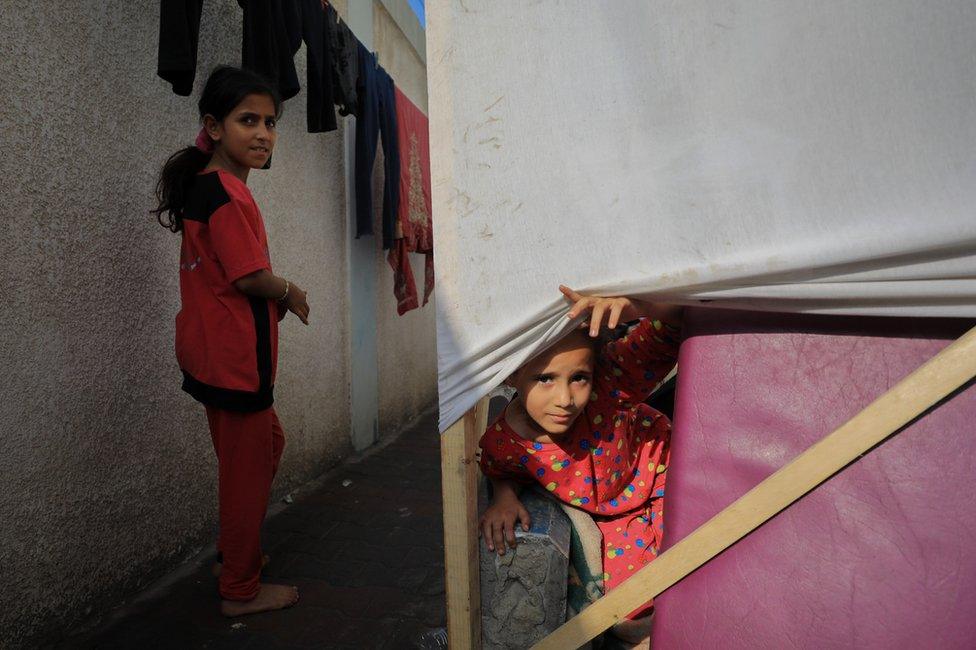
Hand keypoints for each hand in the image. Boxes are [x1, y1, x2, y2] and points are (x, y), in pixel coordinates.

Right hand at [283, 282, 309, 324]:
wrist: (283, 288)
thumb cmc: (282, 286)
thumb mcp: (284, 287)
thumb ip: (283, 288)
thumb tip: (277, 287)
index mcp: (301, 294)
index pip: (304, 298)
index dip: (304, 302)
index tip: (305, 304)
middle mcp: (302, 299)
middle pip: (306, 307)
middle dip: (306, 311)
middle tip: (306, 315)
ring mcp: (300, 304)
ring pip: (305, 312)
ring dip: (305, 316)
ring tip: (305, 320)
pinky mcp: (296, 308)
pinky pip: (301, 316)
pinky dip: (304, 320)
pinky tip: (306, 323)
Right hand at [479, 492, 530, 555]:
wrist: (503, 496)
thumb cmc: (514, 506)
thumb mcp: (522, 511)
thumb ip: (526, 520)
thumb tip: (526, 530)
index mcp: (508, 516)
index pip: (509, 529)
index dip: (511, 539)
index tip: (513, 547)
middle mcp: (497, 517)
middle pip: (497, 531)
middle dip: (499, 542)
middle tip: (501, 553)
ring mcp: (489, 516)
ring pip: (487, 529)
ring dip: (488, 539)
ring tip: (491, 549)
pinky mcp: (484, 516)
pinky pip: (480, 525)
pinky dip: (479, 532)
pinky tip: (480, 539)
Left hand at [560, 285, 682, 335]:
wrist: (640, 307)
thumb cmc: (618, 312)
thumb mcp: (603, 318)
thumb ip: (591, 320)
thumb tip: (578, 325)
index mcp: (595, 302)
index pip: (581, 298)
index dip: (570, 293)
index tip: (561, 287)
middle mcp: (602, 299)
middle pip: (587, 300)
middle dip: (577, 307)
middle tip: (570, 316)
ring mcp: (612, 299)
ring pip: (600, 308)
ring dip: (596, 322)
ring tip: (593, 335)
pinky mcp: (623, 301)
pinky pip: (617, 309)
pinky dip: (614, 317)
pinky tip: (612, 327)